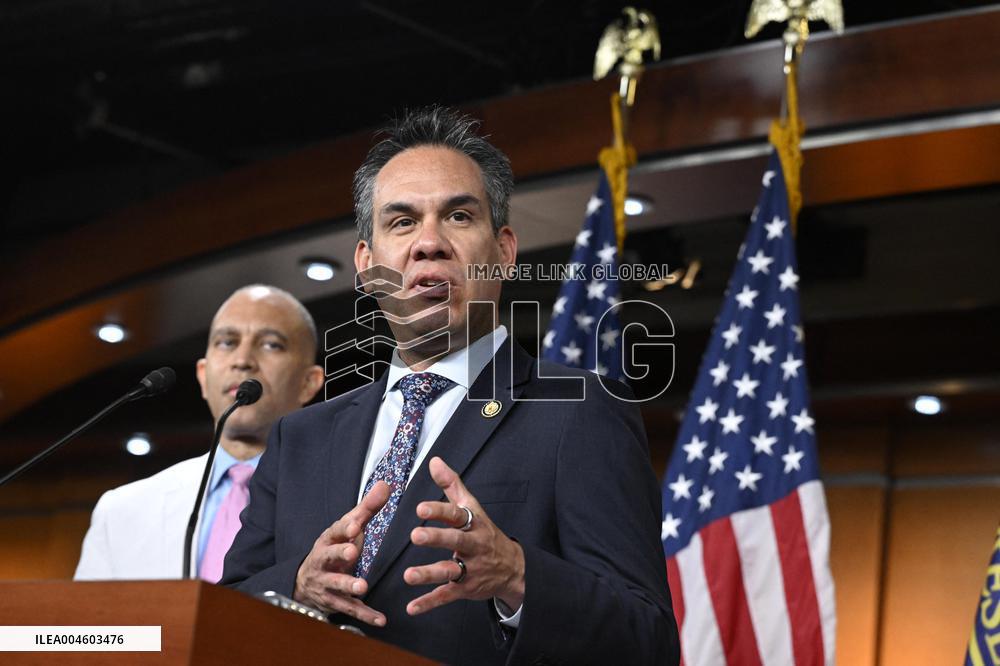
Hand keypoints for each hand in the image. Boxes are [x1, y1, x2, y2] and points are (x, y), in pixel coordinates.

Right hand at [293, 480, 390, 625]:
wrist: (306, 581)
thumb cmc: (334, 548)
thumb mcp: (348, 528)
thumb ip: (367, 508)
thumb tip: (386, 484)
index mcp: (328, 539)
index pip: (335, 531)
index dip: (345, 528)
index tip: (356, 525)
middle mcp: (323, 561)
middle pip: (329, 556)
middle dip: (340, 554)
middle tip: (352, 553)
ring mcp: (326, 583)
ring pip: (336, 585)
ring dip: (348, 586)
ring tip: (362, 586)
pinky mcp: (334, 603)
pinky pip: (350, 609)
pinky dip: (365, 614)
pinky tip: (381, 619)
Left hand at [403, 457, 524, 615]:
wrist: (514, 568)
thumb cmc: (485, 533)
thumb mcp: (472, 508)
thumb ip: (452, 485)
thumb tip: (434, 462)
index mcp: (473, 524)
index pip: (457, 515)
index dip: (439, 512)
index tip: (420, 508)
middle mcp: (474, 546)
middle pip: (456, 541)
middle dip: (437, 539)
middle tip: (416, 536)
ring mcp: (471, 569)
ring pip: (450, 571)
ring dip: (429, 574)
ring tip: (408, 575)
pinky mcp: (466, 589)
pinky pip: (447, 596)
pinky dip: (429, 603)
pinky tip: (412, 608)